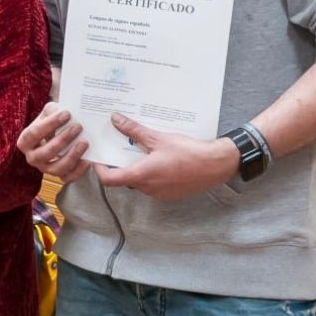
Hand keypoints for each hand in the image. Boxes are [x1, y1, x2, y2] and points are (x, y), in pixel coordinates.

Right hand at [17, 102, 91, 183]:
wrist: (60, 137)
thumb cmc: (53, 124)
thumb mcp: (49, 113)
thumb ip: (52, 110)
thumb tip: (61, 110)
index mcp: (25, 141)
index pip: (34, 133)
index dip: (50, 124)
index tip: (67, 114)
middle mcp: (33, 158)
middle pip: (45, 152)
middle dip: (63, 139)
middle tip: (78, 127)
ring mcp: (46, 169)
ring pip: (57, 168)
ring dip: (72, 155)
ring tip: (84, 142)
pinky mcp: (60, 176)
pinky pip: (69, 177)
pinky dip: (80, 170)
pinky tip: (88, 159)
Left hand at [94, 113, 239, 201]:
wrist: (217, 165)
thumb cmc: (189, 152)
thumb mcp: (158, 138)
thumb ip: (134, 130)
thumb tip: (116, 119)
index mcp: (142, 175)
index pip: (109, 179)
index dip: (100, 170)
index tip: (99, 159)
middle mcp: (148, 189)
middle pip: (124, 179)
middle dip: (121, 165)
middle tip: (121, 149)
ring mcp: (160, 194)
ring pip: (140, 182)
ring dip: (138, 169)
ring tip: (142, 152)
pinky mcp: (170, 195)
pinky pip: (154, 186)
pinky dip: (151, 175)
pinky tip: (159, 161)